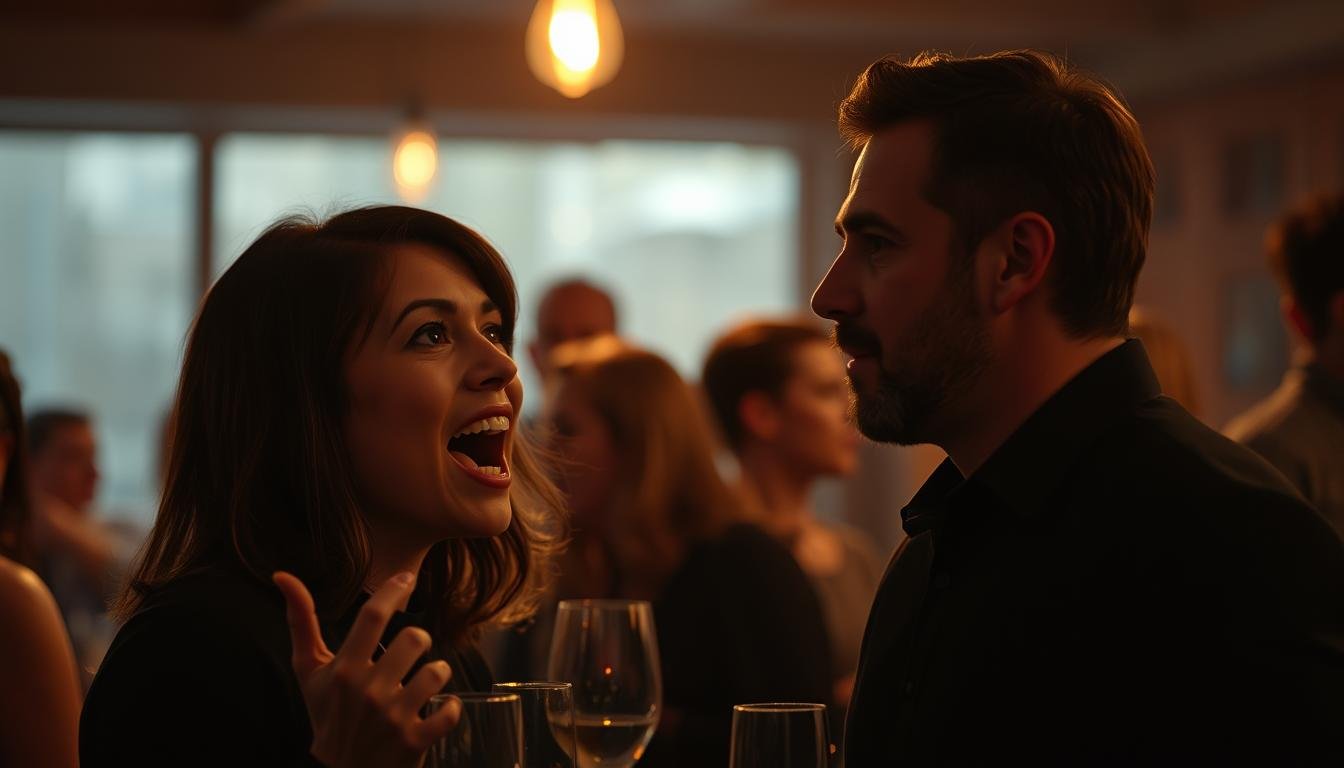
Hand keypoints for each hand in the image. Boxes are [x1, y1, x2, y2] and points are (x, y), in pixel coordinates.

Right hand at [273, 571, 460, 767]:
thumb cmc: (328, 714)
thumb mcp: (310, 671)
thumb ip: (301, 623)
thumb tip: (283, 576)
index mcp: (344, 670)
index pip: (373, 616)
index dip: (394, 590)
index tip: (407, 578)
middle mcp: (368, 691)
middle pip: (413, 640)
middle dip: (419, 640)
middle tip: (413, 649)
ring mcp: (392, 718)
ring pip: (436, 673)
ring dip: (439, 672)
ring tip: (428, 679)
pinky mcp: (413, 741)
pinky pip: (448, 713)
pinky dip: (451, 709)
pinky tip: (439, 708)